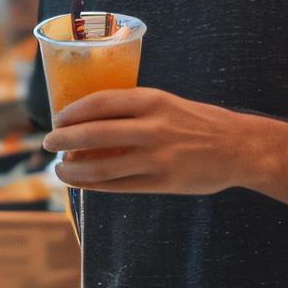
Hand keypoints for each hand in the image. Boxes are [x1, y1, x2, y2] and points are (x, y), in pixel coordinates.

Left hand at [43, 87, 239, 193]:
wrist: (239, 147)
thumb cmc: (198, 123)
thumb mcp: (166, 104)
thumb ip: (133, 110)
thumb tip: (87, 121)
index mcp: (152, 101)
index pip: (100, 103)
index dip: (73, 112)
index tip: (57, 118)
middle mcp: (152, 127)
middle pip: (93, 134)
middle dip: (63, 140)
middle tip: (48, 144)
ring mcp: (157, 157)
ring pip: (101, 166)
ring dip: (73, 169)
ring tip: (60, 170)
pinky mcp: (162, 182)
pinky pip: (118, 186)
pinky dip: (94, 186)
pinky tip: (82, 184)